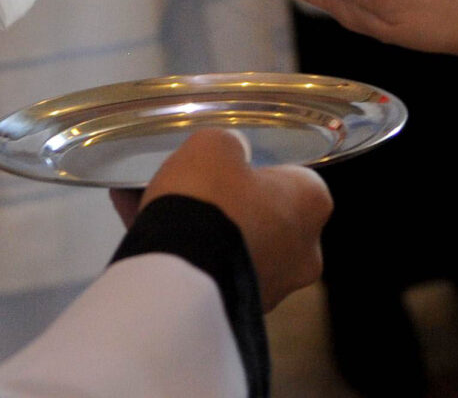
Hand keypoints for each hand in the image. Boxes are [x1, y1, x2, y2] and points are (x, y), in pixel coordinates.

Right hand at [107, 127, 331, 310]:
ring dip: (205, 230)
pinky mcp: (239, 312)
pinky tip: (144, 230)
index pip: (295, 179)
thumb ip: (227, 145)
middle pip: (266, 216)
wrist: (179, 277)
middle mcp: (304, 252)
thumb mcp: (213, 147)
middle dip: (230, 204)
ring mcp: (272, 287)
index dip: (260, 168)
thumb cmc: (209, 203)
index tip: (230, 166)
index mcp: (312, 203)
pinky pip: (213, 273)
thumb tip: (227, 154)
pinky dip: (188, 256)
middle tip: (193, 188)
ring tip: (155, 206)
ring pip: (236, 247)